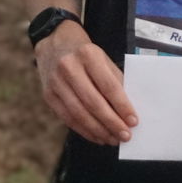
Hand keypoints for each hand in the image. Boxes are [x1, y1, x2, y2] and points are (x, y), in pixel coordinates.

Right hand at [34, 23, 137, 145]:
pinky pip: (67, 118)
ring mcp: (55, 83)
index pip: (108, 85)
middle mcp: (69, 69)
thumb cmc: (86, 54)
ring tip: (113, 139)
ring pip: (78, 113)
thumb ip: (115, 80)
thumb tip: (129, 108)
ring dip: (98, 130)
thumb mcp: (104, 58)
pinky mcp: (48, 95)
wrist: (54, 43)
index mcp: (88, 56)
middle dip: (111, 122)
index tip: (134, 121)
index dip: (122, 105)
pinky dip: (83, 130)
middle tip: (125, 136)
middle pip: (93, 102)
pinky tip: (97, 136)